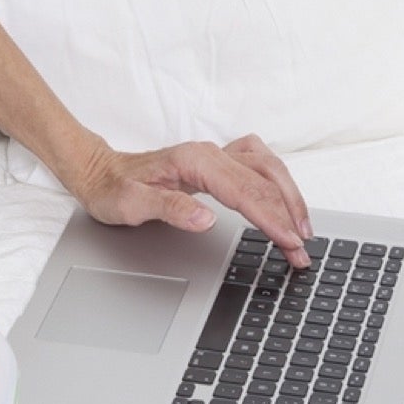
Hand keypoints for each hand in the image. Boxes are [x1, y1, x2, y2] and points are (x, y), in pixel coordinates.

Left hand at [69, 135, 315, 267]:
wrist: (100, 172)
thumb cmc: (113, 188)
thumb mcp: (132, 204)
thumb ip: (170, 208)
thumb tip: (205, 218)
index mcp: (196, 162)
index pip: (246, 192)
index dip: (272, 218)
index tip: (290, 241)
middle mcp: (211, 154)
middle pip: (265, 181)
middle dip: (289, 215)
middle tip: (303, 249)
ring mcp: (216, 156)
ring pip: (269, 169)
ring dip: (291, 197)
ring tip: (303, 228)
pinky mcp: (217, 163)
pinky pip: (260, 165)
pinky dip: (278, 183)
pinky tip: (284, 198)